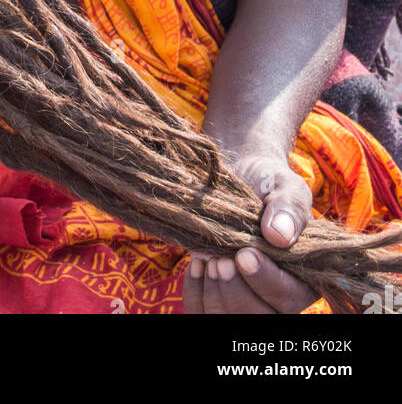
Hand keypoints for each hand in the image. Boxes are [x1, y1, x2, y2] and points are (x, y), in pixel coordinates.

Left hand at [182, 154, 316, 313]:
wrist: (239, 179)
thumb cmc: (267, 183)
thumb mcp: (284, 186)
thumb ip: (288, 207)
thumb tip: (280, 236)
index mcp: (304, 278)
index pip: (287, 297)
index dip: (264, 280)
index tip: (243, 254)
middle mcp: (280, 300)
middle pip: (258, 317)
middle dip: (235, 291)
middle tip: (221, 258)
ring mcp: (249, 303)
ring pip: (229, 320)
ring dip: (213, 291)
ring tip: (209, 256)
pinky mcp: (221, 300)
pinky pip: (204, 314)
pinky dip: (195, 292)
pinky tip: (197, 262)